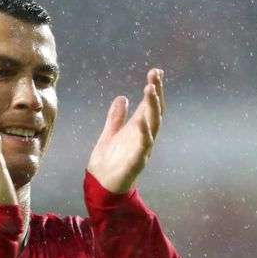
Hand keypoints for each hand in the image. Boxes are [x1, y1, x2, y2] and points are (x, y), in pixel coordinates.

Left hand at [87, 68, 164, 192]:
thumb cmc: (108, 162)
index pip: (148, 106)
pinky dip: (145, 133)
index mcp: (137, 130)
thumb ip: (116, 117)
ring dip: (152, 108)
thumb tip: (122, 97)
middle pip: (154, 112)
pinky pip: (144, 147)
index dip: (154, 89)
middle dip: (156, 93)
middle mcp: (143, 137)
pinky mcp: (136, 162)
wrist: (100, 186)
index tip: (156, 71)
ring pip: (153, 126)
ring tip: (149, 90)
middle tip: (155, 75)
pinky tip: (142, 120)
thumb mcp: (110, 134)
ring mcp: (142, 149)